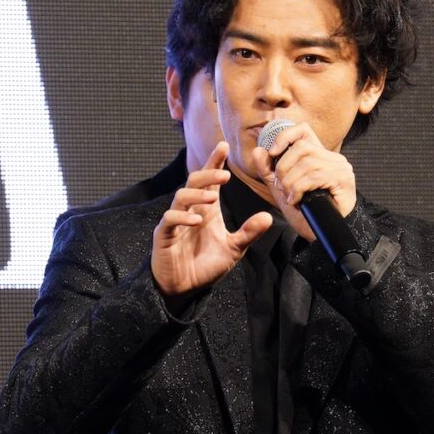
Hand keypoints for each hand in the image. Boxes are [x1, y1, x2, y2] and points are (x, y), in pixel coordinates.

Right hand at [152, 141, 272, 298]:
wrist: (184, 289)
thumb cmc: (204, 266)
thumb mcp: (233, 249)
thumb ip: (248, 233)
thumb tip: (268, 217)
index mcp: (206, 209)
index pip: (209, 180)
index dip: (215, 162)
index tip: (223, 145)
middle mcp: (190, 210)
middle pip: (194, 181)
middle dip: (208, 174)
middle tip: (225, 175)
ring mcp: (175, 221)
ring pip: (180, 196)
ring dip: (197, 194)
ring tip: (213, 198)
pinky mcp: (164, 235)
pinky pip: (170, 219)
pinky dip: (183, 218)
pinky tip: (197, 221)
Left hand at [246, 120, 355, 245]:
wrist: (321, 234)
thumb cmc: (305, 211)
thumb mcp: (281, 188)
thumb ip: (268, 170)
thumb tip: (258, 150)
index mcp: (318, 155)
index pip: (303, 130)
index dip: (285, 135)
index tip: (273, 152)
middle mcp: (332, 158)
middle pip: (302, 147)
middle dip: (284, 167)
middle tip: (281, 187)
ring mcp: (340, 167)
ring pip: (307, 163)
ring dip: (290, 182)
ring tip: (290, 196)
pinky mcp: (344, 179)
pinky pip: (314, 177)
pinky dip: (299, 189)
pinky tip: (296, 200)